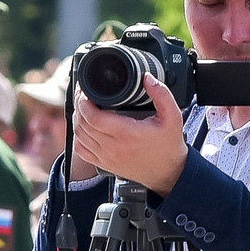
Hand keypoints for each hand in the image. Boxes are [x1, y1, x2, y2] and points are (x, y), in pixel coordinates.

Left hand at [70, 75, 191, 194]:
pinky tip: (83, 127)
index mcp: (127, 134)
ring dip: (77, 120)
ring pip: (79, 136)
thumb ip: (162, 94)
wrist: (167, 172)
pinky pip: (81, 151)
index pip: (94, 117)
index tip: (86, 91)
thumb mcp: (172, 117)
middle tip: (83, 95)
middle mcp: (113, 147)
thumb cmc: (168, 145)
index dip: (84, 102)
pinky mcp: (103, 164)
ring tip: (82, 107)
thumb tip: (147, 78)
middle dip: (79, 106)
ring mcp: (106, 157)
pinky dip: (77, 137)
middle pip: (83, 124)